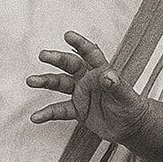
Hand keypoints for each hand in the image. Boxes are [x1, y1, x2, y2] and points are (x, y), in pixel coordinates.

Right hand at [26, 31, 149, 142]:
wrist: (130, 126)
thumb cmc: (131, 106)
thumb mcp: (126, 96)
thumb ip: (117, 86)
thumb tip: (108, 75)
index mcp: (101, 71)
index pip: (91, 53)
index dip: (80, 44)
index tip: (68, 35)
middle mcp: (88, 79)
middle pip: (70, 65)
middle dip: (57, 59)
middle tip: (43, 55)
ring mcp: (81, 94)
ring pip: (60, 84)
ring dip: (45, 81)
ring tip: (31, 81)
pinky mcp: (77, 110)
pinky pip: (59, 110)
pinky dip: (47, 113)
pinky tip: (35, 117)